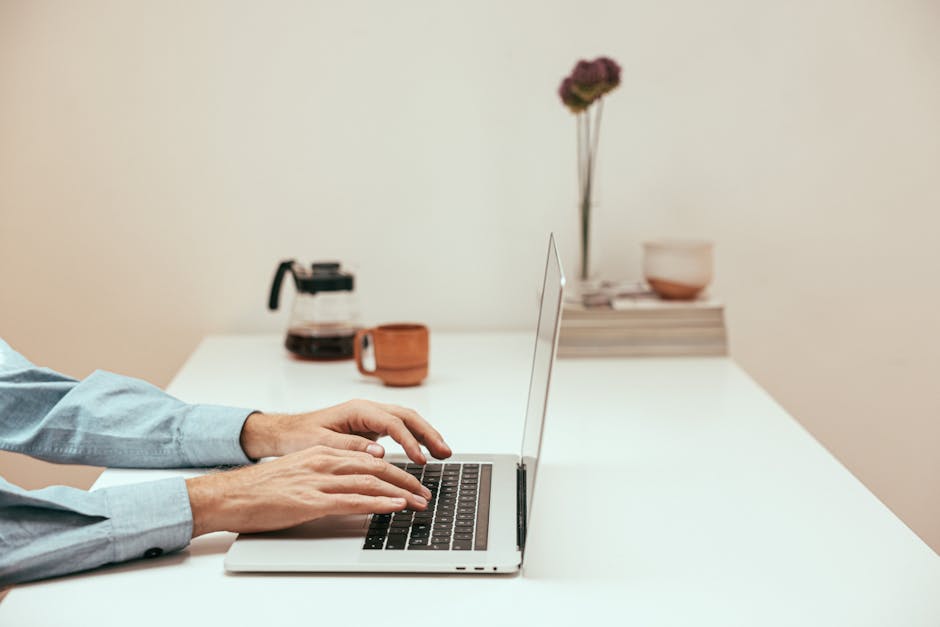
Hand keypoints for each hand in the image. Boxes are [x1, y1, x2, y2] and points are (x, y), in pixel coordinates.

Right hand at [186, 446, 431, 536]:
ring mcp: (318, 481)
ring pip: (370, 482)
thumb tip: (351, 486)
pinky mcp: (310, 501)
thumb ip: (326, 475)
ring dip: (400, 493)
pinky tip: (395, 506)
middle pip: (376, 467)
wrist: (230, 495)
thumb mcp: (300, 473)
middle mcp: (323, 462)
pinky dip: (379, 503)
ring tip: (419, 502)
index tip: (413, 480)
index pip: (369, 458)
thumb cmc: (261, 489)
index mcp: (322, 454)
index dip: (396, 469)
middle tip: (425, 493)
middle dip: (406, 480)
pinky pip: (353, 500)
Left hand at [239, 399, 451, 463]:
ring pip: (407, 420)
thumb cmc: (301, 436)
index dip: (409, 441)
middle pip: (407, 416)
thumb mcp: (320, 443)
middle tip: (444, 453)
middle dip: (428, 433)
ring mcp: (371, 416)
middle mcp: (368, 409)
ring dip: (426, 435)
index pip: (392, 423)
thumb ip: (350, 447)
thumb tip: (379, 453)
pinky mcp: (372, 426)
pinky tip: (424, 451)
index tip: (419, 459)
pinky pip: (400, 428)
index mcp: (357, 410)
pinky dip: (415, 438)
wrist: (289, 431)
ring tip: (443, 452)